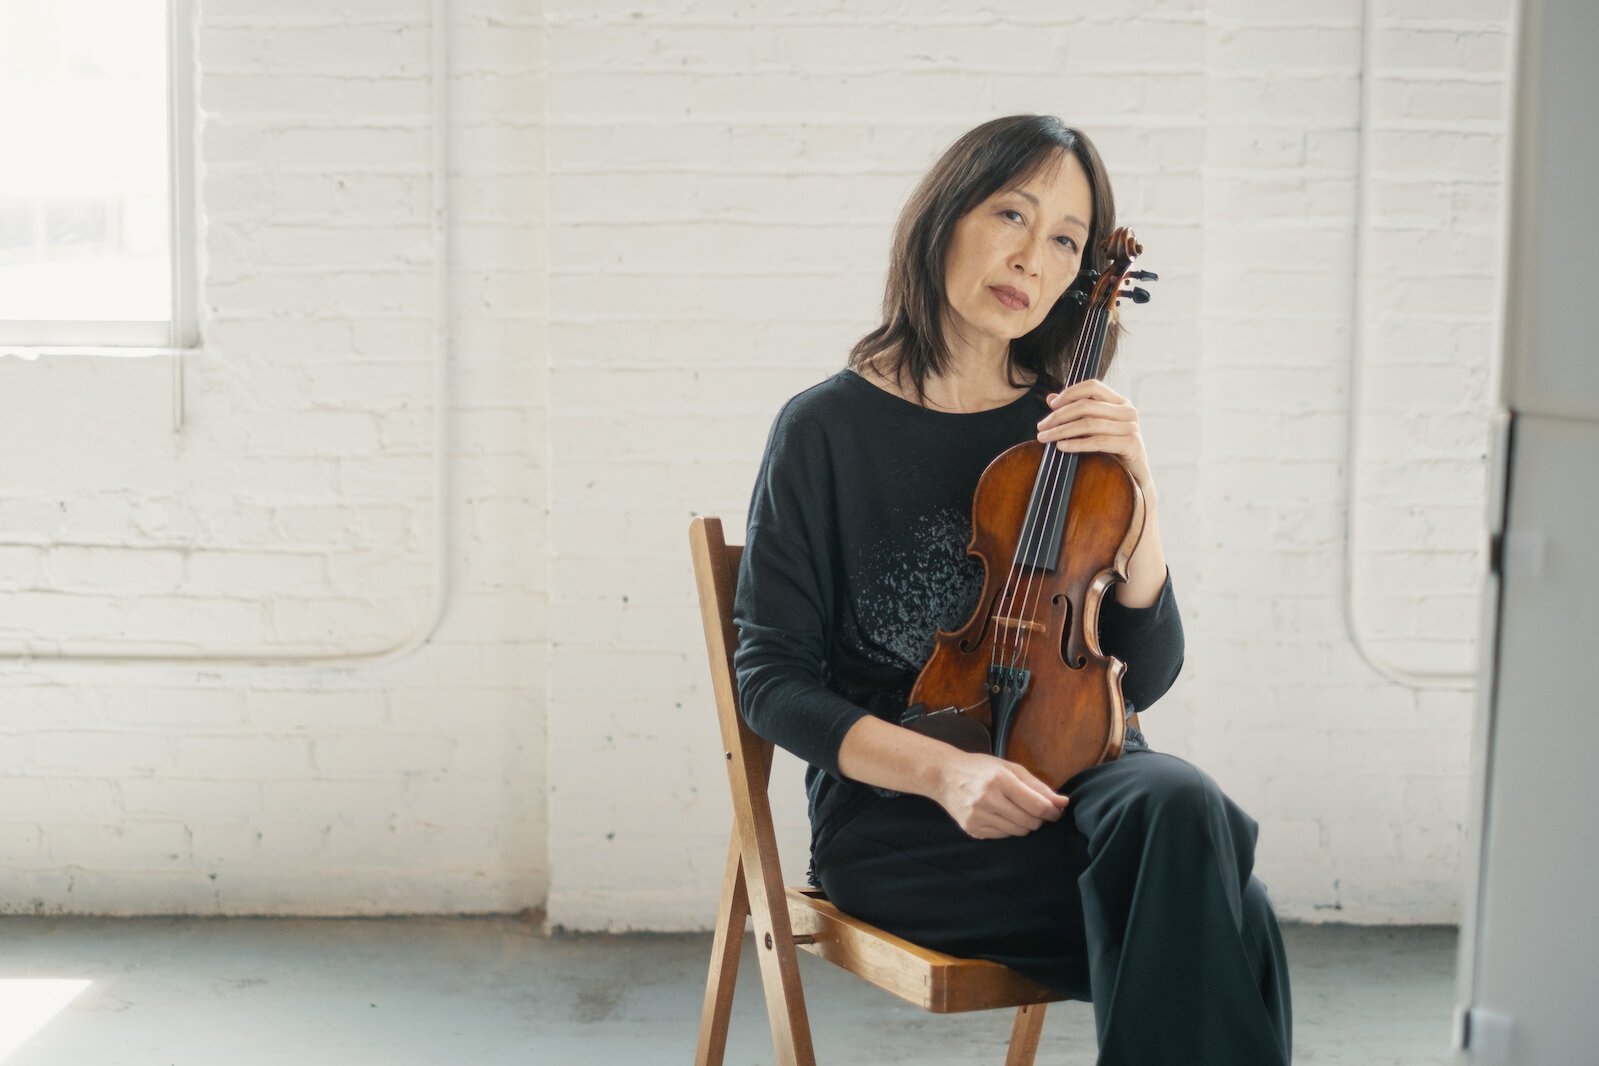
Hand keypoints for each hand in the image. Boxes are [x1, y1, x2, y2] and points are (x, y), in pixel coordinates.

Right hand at [933, 751, 1069, 838]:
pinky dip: (1008, 828)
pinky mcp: (972, 829)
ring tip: (1015, 810)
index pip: (1038, 806)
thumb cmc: (981, 768)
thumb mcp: (1010, 768)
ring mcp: (978, 817)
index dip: (1053, 811)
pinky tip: (999, 815)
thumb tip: (1063, 803)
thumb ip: (1038, 786)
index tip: (1057, 810)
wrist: (944, 776)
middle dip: (1039, 818)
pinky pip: (1003, 836)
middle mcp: (988, 799)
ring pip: (1018, 832)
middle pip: (1030, 822)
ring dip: (1024, 824)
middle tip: (1034, 809)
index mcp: (1000, 780)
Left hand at [1036, 379, 1152, 491]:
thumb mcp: (1091, 429)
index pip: (1092, 386)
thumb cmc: (1111, 452)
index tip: (1052, 405)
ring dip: (1062, 431)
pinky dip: (1077, 444)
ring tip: (1045, 438)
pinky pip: (1099, 441)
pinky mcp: (1131, 444)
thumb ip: (1075, 413)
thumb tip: (1050, 397)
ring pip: (1090, 423)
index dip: (1070, 393)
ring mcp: (1131, 427)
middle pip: (1087, 406)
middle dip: (1059, 416)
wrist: (1134, 479)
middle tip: (1041, 427)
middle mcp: (1128, 410)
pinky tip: (1061, 447)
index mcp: (1119, 402)